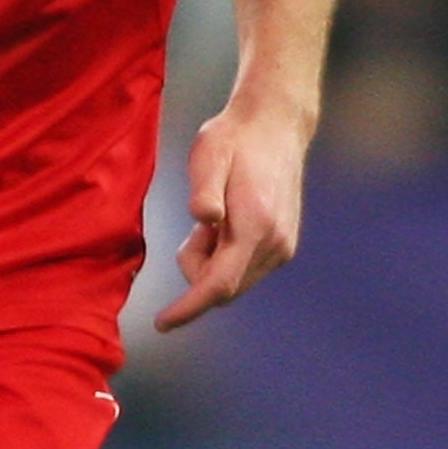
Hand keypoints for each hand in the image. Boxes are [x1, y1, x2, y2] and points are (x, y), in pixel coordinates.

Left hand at [154, 96, 310, 331]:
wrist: (275, 125)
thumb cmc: (235, 139)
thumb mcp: (209, 155)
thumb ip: (204, 191)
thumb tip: (204, 219)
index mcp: (255, 225)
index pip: (218, 285)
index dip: (188, 308)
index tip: (162, 322)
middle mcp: (275, 244)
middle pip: (223, 287)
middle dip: (198, 268)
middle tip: (198, 227)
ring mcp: (284, 247)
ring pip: (234, 282)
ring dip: (213, 262)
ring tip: (216, 219)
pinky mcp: (285, 245)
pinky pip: (244, 271)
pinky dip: (226, 258)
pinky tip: (227, 224)